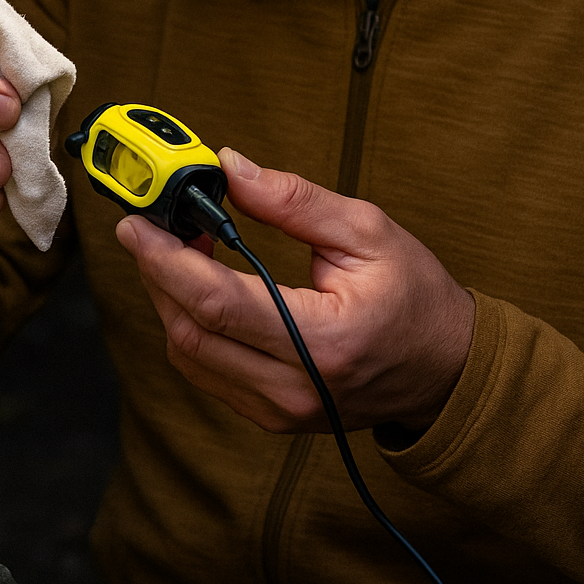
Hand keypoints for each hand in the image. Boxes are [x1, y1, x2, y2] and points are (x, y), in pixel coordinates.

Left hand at [116, 150, 474, 434]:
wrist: (447, 369)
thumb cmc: (415, 297)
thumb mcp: (367, 232)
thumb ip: (293, 200)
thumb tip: (231, 167)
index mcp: (326, 339)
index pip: (220, 303)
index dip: (166, 261)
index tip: (137, 224)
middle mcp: (296, 387)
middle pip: (191, 331)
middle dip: (157, 273)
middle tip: (154, 224)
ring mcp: (280, 410)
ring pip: (189, 355)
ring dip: (169, 298)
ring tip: (181, 248)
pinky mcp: (270, 416)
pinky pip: (205, 371)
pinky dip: (190, 324)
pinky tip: (200, 285)